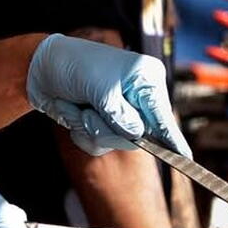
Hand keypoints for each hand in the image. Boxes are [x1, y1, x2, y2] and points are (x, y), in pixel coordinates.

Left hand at [26, 34, 191, 157]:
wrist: (40, 68)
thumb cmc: (74, 66)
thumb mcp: (101, 89)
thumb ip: (121, 116)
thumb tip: (137, 135)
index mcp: (146, 79)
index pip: (162, 116)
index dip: (172, 139)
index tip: (187, 160)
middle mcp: (138, 96)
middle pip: (137, 135)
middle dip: (107, 128)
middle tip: (89, 110)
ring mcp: (120, 111)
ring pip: (114, 142)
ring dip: (90, 127)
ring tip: (78, 107)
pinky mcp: (103, 123)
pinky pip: (97, 144)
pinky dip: (80, 130)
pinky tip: (73, 111)